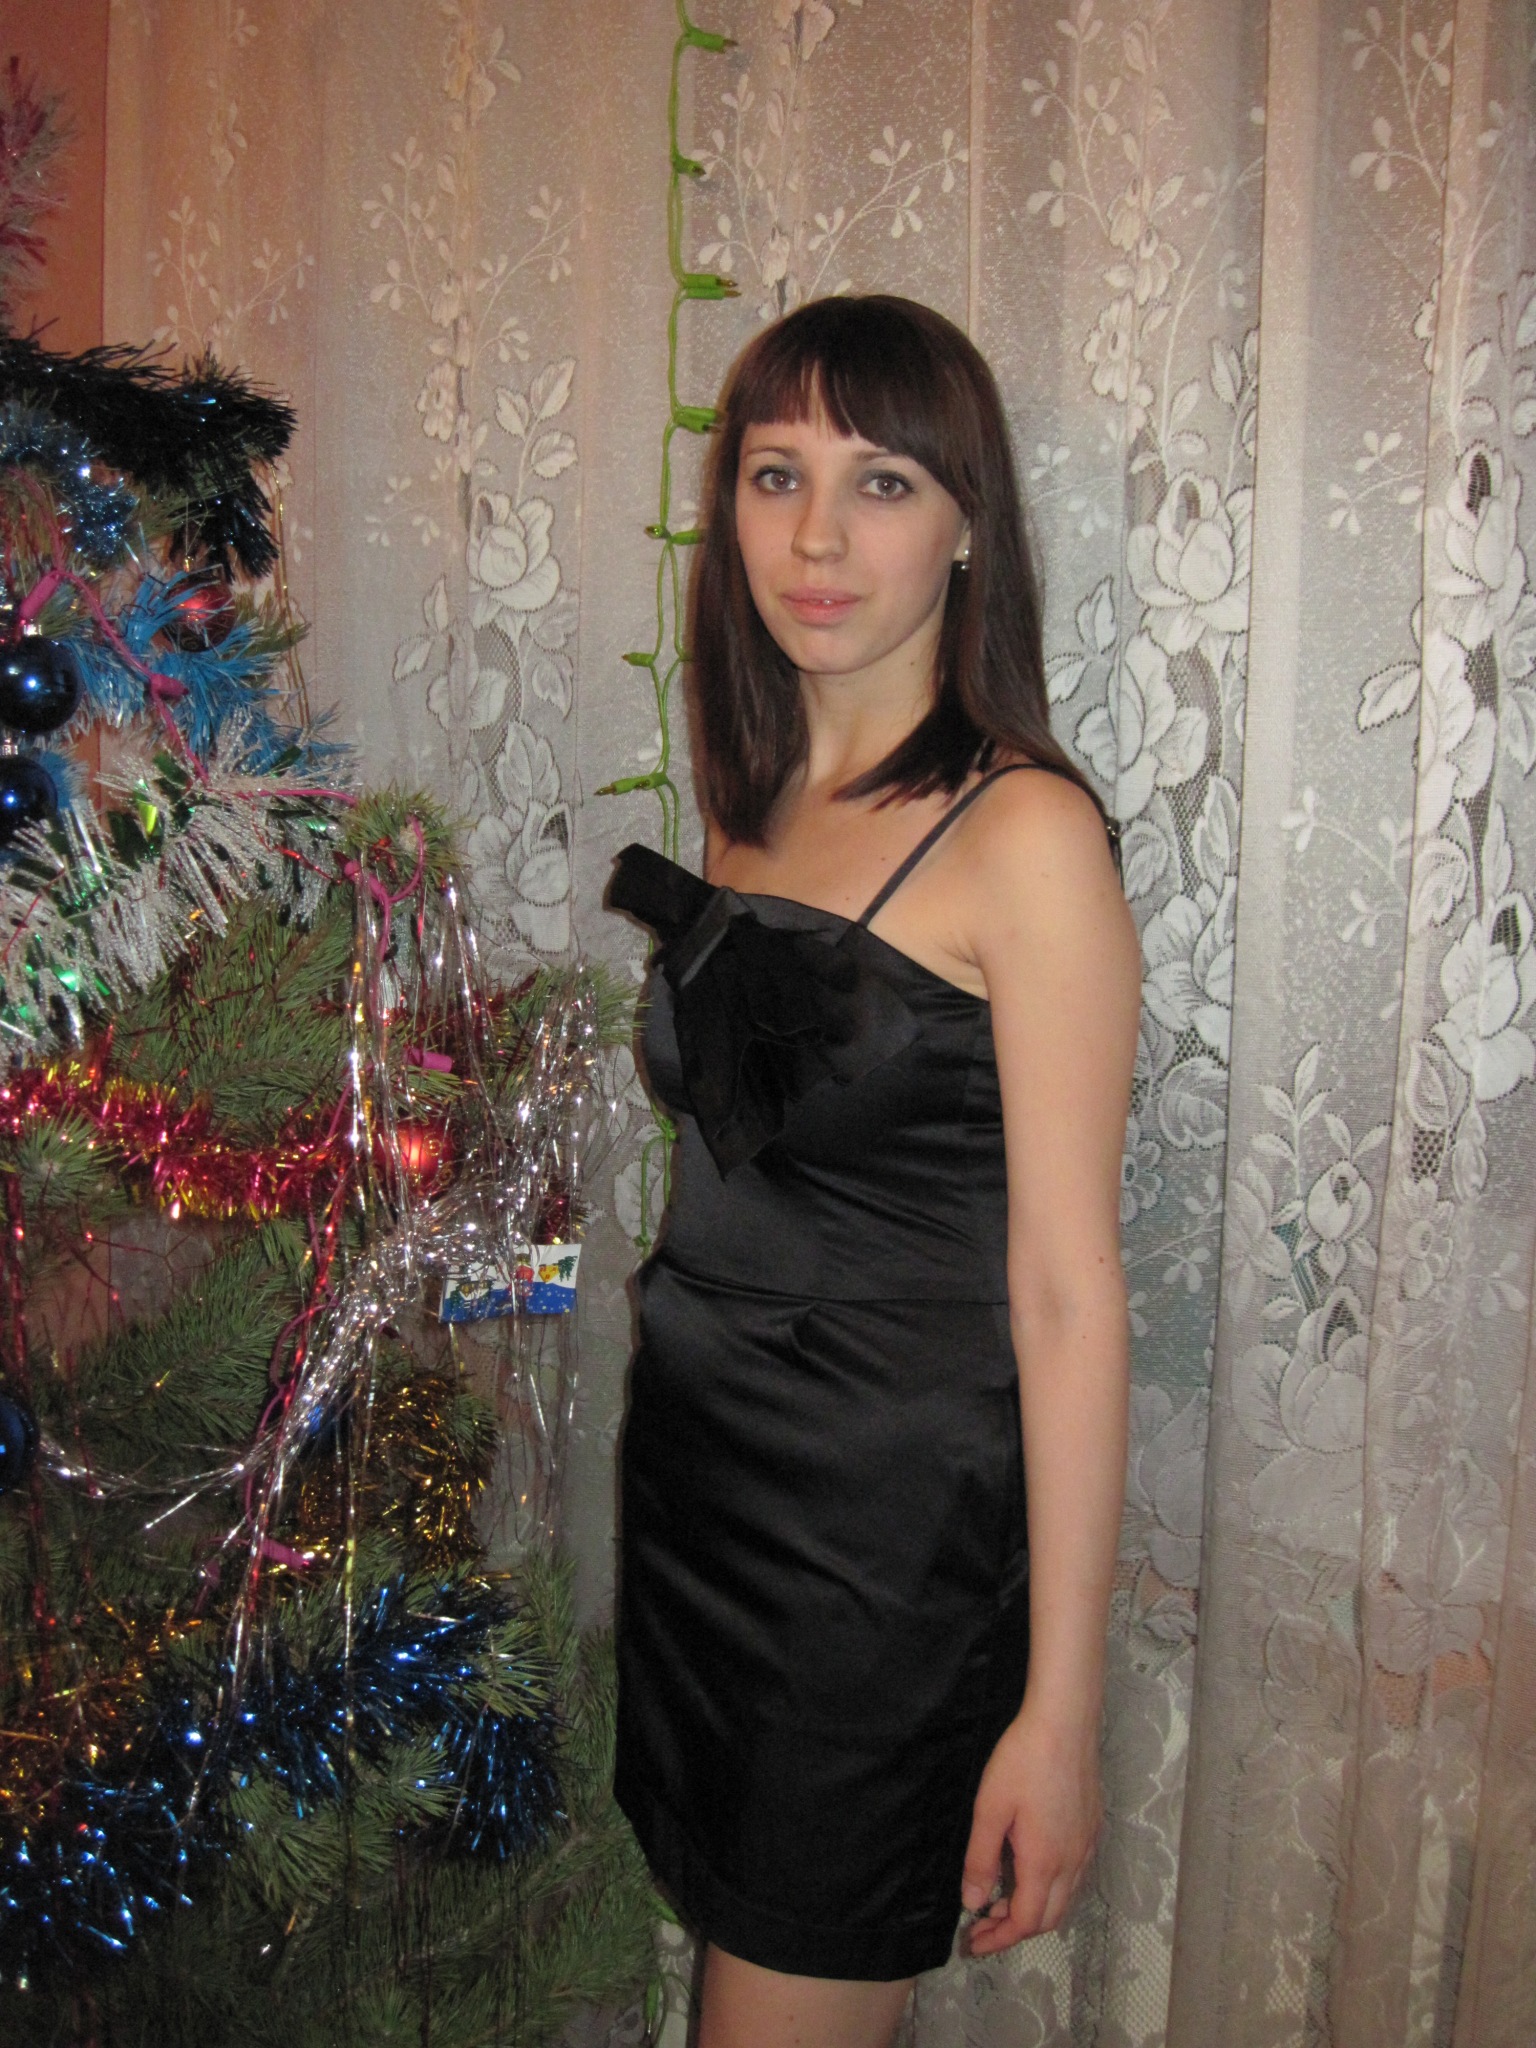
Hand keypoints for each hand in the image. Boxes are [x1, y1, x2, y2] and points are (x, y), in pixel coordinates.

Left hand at [959, 1705, 1100, 1953]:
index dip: (998, 1939)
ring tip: (1000, 1899)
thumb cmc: (1022, 1761)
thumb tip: (973, 1903)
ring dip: (1034, 1910)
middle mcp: (1073, 1862)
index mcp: (1045, 1863)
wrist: (1065, 1722)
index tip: (973, 1942)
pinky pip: (1074, 1876)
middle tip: (982, 1923)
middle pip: (1048, 1918)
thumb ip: (980, 1859)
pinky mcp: (1093, 1829)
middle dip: (1014, 1929)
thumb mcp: (990, 1808)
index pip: (1025, 1922)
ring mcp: (1087, 1846)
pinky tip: (1029, 1869)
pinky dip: (1050, 1889)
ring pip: (1065, 1899)